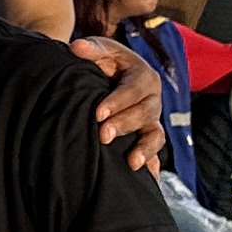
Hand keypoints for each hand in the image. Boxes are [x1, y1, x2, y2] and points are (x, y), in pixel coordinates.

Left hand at [66, 33, 160, 166]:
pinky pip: (153, 154)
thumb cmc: (104, 62)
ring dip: (144, 149)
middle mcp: (151, 100)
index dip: (118, 101)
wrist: (110, 76)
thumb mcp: (101, 51)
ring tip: (131, 163)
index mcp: (143, 77)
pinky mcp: (146, 137)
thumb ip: (91, 49)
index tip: (98, 113)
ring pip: (154, 136)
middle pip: (145, 114)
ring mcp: (151, 121)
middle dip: (124, 125)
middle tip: (103, 135)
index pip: (134, 89)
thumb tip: (76, 48)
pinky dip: (152, 168)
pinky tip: (148, 182)